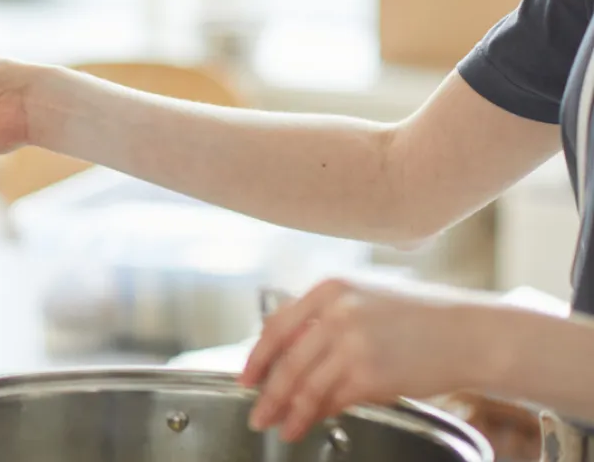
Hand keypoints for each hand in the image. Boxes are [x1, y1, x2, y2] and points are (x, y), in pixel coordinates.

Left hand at [241, 279, 489, 441]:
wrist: (471, 334)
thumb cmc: (422, 318)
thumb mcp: (365, 301)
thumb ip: (325, 321)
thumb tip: (288, 357)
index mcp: (329, 290)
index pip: (277, 325)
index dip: (257, 356)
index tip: (246, 377)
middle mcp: (335, 313)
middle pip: (285, 361)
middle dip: (267, 393)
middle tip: (256, 414)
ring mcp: (351, 344)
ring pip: (305, 385)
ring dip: (287, 411)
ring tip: (278, 427)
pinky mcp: (369, 374)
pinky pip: (331, 400)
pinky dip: (316, 415)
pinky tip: (308, 424)